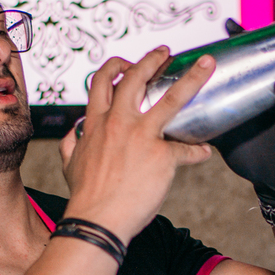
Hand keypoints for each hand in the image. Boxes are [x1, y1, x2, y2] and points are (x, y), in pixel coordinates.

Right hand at [60, 47, 214, 242]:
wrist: (96, 220)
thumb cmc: (85, 197)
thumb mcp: (69, 164)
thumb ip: (71, 144)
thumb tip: (73, 134)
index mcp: (96, 123)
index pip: (102, 82)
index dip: (116, 67)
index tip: (127, 64)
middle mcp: (119, 123)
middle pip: (135, 77)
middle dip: (152, 59)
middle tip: (164, 53)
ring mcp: (142, 137)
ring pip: (172, 97)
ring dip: (192, 77)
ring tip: (205, 66)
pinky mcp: (162, 156)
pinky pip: (187, 149)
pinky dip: (197, 151)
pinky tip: (203, 152)